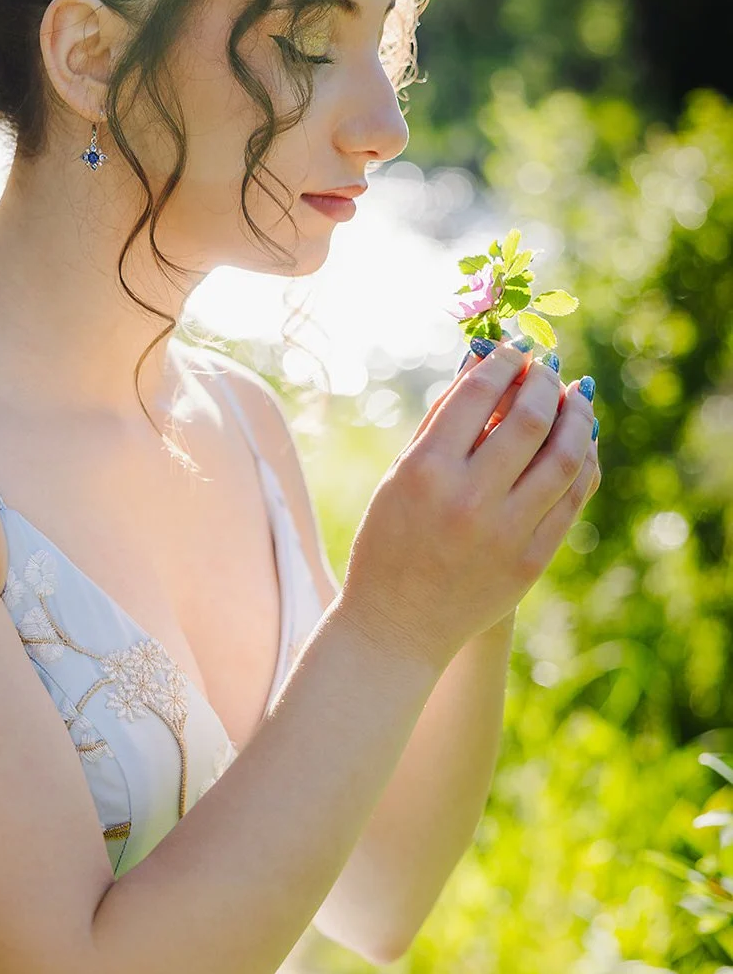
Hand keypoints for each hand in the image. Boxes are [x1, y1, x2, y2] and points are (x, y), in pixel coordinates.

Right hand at [338, 340, 599, 666]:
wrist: (396, 625)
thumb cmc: (388, 543)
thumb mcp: (398, 479)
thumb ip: (439, 424)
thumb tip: (481, 369)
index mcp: (423, 473)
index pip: (476, 397)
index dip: (502, 363)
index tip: (514, 349)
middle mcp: (467, 499)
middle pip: (529, 420)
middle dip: (544, 382)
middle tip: (547, 366)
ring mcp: (506, 532)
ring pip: (564, 457)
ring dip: (577, 416)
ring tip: (575, 395)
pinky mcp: (532, 559)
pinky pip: (574, 498)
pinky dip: (584, 460)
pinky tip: (580, 440)